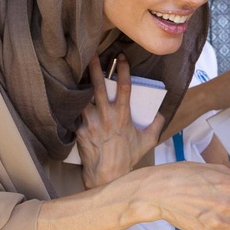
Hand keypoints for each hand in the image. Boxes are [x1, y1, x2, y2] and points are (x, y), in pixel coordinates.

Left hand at [77, 55, 163, 188]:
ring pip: (84, 98)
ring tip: (74, 71)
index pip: (124, 87)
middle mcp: (106, 116)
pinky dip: (74, 104)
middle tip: (91, 54)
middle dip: (95, 68)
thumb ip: (156, 125)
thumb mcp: (148, 141)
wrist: (107, 175)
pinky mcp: (79, 130)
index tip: (121, 57)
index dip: (123, 70)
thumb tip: (161, 113)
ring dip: (80, 84)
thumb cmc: (128, 157)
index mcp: (123, 116)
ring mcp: (90, 122)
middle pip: (98, 86)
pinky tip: (69, 95)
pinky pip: (75, 113)